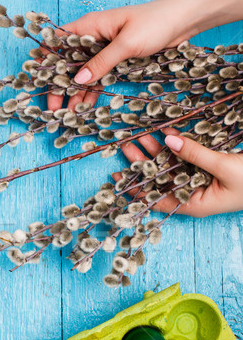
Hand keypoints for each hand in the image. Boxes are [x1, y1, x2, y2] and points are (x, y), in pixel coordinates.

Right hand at [48, 0, 189, 111]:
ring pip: (81, 74)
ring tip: (67, 116)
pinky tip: (83, 109)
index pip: (57, 42)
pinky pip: (98, 79)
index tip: (38, 84)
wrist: (183, 21)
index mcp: (90, 25)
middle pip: (67, 63)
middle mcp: (93, 37)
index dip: (45, 62)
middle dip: (58, 86)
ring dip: (74, 94)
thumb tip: (78, 80)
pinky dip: (90, 93)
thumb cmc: (155, 23)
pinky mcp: (115, 61)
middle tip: (53, 109)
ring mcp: (103, 50)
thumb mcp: (126, 44)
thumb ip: (102, 62)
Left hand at [113, 132, 242, 216]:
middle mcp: (192, 194)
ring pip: (170, 166)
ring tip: (137, 137)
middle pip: (159, 179)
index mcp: (193, 204)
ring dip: (156, 152)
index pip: (155, 200)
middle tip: (125, 147)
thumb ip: (196, 154)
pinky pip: (185, 158)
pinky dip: (174, 147)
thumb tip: (168, 140)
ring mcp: (199, 180)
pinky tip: (164, 135)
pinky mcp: (207, 168)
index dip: (135, 190)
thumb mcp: (224, 167)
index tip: (115, 179)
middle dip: (142, 164)